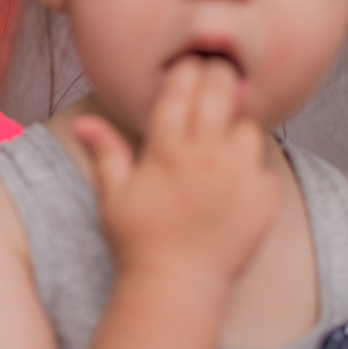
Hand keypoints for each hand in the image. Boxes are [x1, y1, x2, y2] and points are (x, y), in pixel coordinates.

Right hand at [72, 57, 277, 288]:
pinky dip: (251, 157)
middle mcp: (205, 158)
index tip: (187, 63)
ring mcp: (238, 176)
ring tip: (226, 122)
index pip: (179, 93)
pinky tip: (237, 162)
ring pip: (247, 124)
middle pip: (218, 95)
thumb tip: (84, 121)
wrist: (179, 285)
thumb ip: (105, 152)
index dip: (184, 72)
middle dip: (218, 76)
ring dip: (237, 118)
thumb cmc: (139, 241)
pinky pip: (263, 161)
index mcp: (166, 153)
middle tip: (216, 71)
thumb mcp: (113, 196)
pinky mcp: (262, 195)